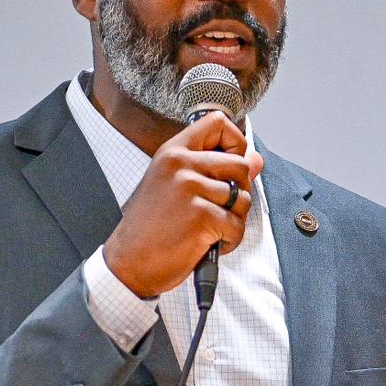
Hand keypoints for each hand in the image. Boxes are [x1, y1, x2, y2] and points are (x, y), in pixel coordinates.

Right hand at [103, 111, 263, 298]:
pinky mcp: (200, 216)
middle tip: (220, 210)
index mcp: (173, 152)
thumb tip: (256, 160)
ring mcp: (190, 189)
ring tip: (210, 229)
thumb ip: (217, 170)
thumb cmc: (151, 227)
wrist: (129, 262)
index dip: (236, 142)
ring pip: (243, 198)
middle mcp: (180, 164)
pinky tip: (207, 243)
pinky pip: (236, 226)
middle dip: (240, 192)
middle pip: (240, 165)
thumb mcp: (178, 188)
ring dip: (234, 221)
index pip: (218, 123)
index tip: (232, 165)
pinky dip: (229, 241)